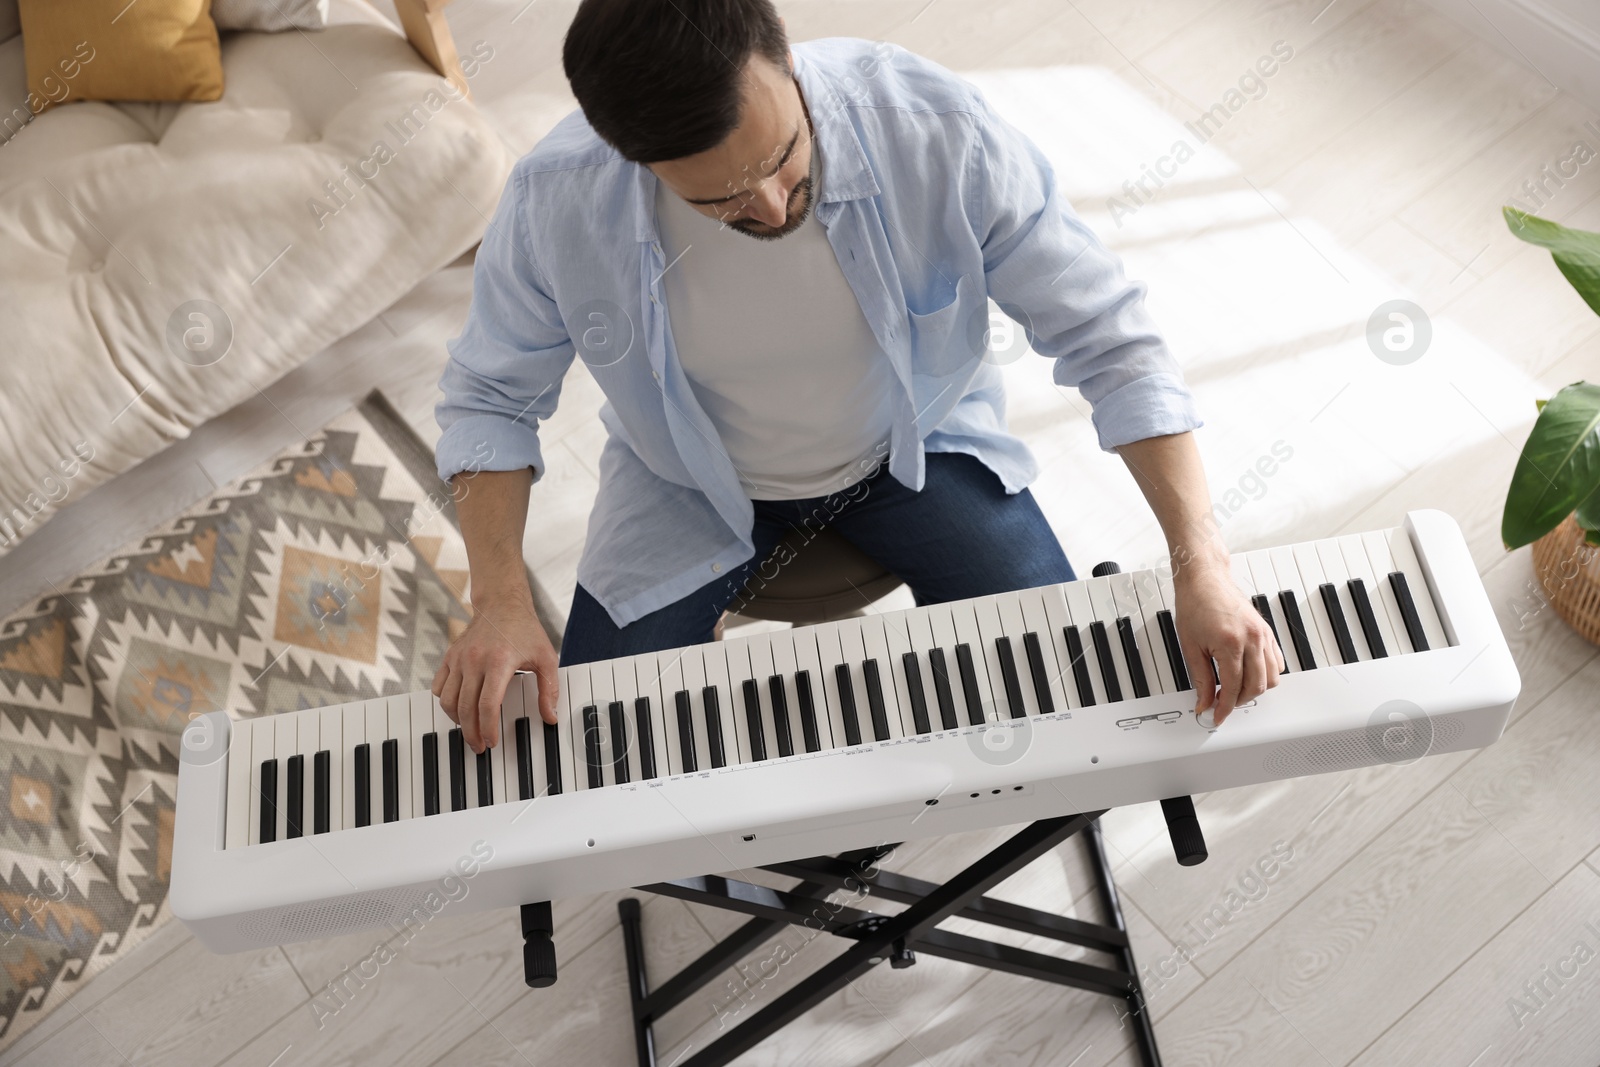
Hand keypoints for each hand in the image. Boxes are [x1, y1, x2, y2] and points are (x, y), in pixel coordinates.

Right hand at [432, 594, 558, 753]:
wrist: (502, 604)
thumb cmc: (525, 630)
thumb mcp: (546, 657)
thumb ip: (549, 689)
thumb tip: (550, 716)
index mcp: (499, 662)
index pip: (488, 705)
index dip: (488, 729)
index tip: (491, 742)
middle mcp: (475, 660)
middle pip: (466, 708)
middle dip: (471, 732)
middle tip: (479, 746)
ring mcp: (459, 658)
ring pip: (447, 700)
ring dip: (457, 720)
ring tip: (469, 730)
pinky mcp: (449, 656)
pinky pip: (438, 686)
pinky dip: (445, 701)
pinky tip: (458, 708)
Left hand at [1172, 561, 1283, 727]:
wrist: (1204, 579)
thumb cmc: (1195, 604)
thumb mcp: (1190, 646)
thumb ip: (1200, 678)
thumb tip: (1204, 701)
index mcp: (1231, 643)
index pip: (1232, 688)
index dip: (1223, 707)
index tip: (1216, 716)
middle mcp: (1253, 639)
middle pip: (1257, 687)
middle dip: (1238, 701)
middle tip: (1221, 703)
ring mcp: (1263, 635)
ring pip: (1272, 677)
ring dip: (1254, 690)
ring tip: (1234, 690)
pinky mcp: (1267, 632)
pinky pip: (1277, 662)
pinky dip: (1267, 674)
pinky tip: (1250, 675)